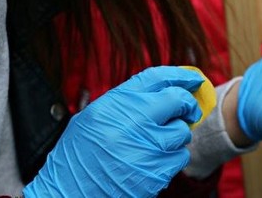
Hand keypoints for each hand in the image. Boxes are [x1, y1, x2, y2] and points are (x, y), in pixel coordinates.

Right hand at [24, 66, 203, 197]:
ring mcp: (148, 147)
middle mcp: (134, 121)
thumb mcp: (93, 117)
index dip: (180, 75)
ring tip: (154, 144)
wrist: (67, 194)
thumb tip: (166, 90)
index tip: (194, 79)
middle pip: (178, 101)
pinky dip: (172, 159)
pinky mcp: (156, 172)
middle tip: (188, 112)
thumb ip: (128, 102)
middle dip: (187, 106)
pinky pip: (180, 157)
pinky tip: (153, 162)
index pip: (157, 78)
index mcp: (116, 103)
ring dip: (176, 136)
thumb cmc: (80, 155)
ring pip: (182, 132)